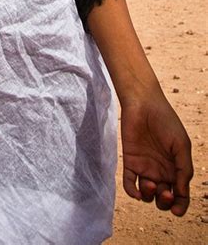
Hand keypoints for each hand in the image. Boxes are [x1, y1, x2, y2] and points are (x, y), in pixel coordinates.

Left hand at [120, 92, 192, 215]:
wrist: (144, 104)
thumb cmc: (166, 121)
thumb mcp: (181, 145)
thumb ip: (184, 169)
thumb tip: (182, 193)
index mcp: (176, 168)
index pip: (180, 194)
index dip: (180, 206)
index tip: (178, 210)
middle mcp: (161, 170)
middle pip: (163, 198)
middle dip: (164, 203)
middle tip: (165, 194)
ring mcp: (145, 167)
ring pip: (147, 194)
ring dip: (149, 197)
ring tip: (150, 184)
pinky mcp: (130, 161)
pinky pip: (130, 183)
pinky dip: (132, 192)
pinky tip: (136, 192)